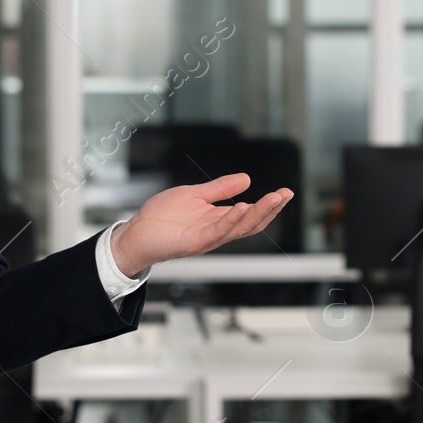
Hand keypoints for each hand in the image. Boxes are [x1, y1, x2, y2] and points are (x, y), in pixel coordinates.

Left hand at [109, 174, 292, 277]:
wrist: (136, 232)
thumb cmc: (161, 217)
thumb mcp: (194, 195)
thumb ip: (219, 188)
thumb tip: (246, 179)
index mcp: (218, 219)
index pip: (250, 214)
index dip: (268, 204)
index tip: (284, 192)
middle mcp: (217, 231)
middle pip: (251, 223)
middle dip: (271, 209)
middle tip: (286, 194)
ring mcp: (207, 238)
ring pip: (239, 228)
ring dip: (258, 213)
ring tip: (273, 198)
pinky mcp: (194, 243)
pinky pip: (218, 232)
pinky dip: (231, 220)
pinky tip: (242, 207)